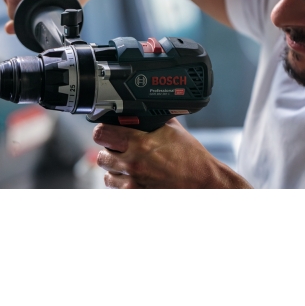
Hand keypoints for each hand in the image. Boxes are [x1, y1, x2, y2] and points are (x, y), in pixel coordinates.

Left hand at [93, 118, 251, 188]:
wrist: (203, 182)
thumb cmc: (191, 157)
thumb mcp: (172, 129)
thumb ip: (151, 119)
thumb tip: (138, 110)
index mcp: (140, 143)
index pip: (102, 134)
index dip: (104, 130)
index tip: (109, 130)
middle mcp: (133, 163)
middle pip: (101, 156)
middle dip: (109, 150)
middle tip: (119, 147)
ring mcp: (134, 182)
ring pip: (106, 175)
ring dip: (114, 168)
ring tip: (127, 163)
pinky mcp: (137, 195)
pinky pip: (117, 189)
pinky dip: (122, 183)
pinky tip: (132, 177)